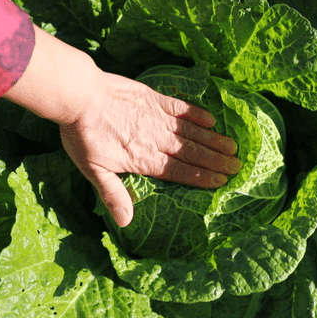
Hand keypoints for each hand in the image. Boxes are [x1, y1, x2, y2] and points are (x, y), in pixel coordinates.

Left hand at [3, 24, 240, 226]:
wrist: (79, 95)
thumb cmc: (83, 135)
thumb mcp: (93, 170)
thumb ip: (113, 194)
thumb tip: (126, 222)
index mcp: (144, 159)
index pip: (179, 171)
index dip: (201, 177)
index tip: (221, 180)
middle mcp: (156, 139)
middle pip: (191, 152)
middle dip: (215, 160)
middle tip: (237, 165)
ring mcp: (156, 117)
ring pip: (191, 132)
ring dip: (212, 139)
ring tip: (232, 146)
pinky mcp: (153, 98)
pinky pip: (180, 107)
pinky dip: (196, 113)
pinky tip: (210, 118)